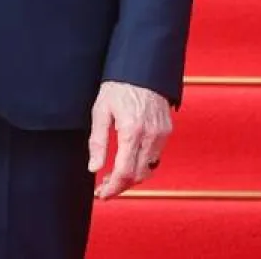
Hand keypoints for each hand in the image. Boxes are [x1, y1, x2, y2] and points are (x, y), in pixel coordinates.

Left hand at [88, 80, 172, 199]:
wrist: (142, 67)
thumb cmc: (118, 86)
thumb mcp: (100, 111)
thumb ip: (97, 142)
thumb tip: (94, 168)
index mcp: (132, 131)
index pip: (124, 172)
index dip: (112, 188)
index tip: (101, 194)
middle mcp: (150, 135)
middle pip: (137, 176)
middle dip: (120, 186)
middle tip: (104, 188)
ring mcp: (161, 134)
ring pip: (148, 169)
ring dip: (131, 178)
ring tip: (113, 177)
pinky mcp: (166, 130)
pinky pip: (155, 157)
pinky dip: (142, 166)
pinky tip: (128, 162)